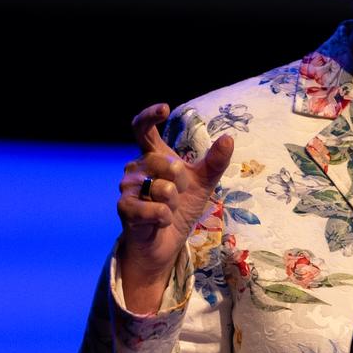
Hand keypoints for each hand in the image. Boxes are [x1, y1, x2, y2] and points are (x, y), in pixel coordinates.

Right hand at [117, 102, 233, 313]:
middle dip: (180, 181)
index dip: (149, 116)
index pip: (142, 129)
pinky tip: (162, 221)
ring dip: (173, 203)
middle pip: (165, 162)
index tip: (164, 109)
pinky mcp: (124, 209)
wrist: (166, 243)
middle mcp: (135, 167)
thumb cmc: (181, 208)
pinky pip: (154, 209)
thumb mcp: (203, 183)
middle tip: (179, 194)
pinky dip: (165, 217)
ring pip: (161, 188)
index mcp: (152, 155)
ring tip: (168, 209)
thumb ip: (215, 162)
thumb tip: (228, 138)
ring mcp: (127, 188)